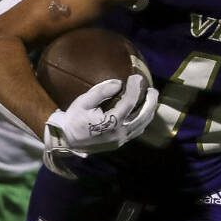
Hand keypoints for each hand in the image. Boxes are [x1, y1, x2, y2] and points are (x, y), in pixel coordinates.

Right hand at [42, 74, 158, 177]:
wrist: (67, 140)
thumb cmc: (74, 119)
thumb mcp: (84, 102)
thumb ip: (101, 91)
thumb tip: (119, 83)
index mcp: (111, 122)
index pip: (129, 103)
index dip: (135, 88)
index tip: (136, 77)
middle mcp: (120, 133)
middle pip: (143, 116)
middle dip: (151, 102)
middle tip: (153, 90)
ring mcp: (121, 140)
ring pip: (142, 125)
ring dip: (149, 111)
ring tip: (150, 99)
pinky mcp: (120, 143)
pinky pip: (136, 131)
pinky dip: (142, 120)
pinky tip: (142, 111)